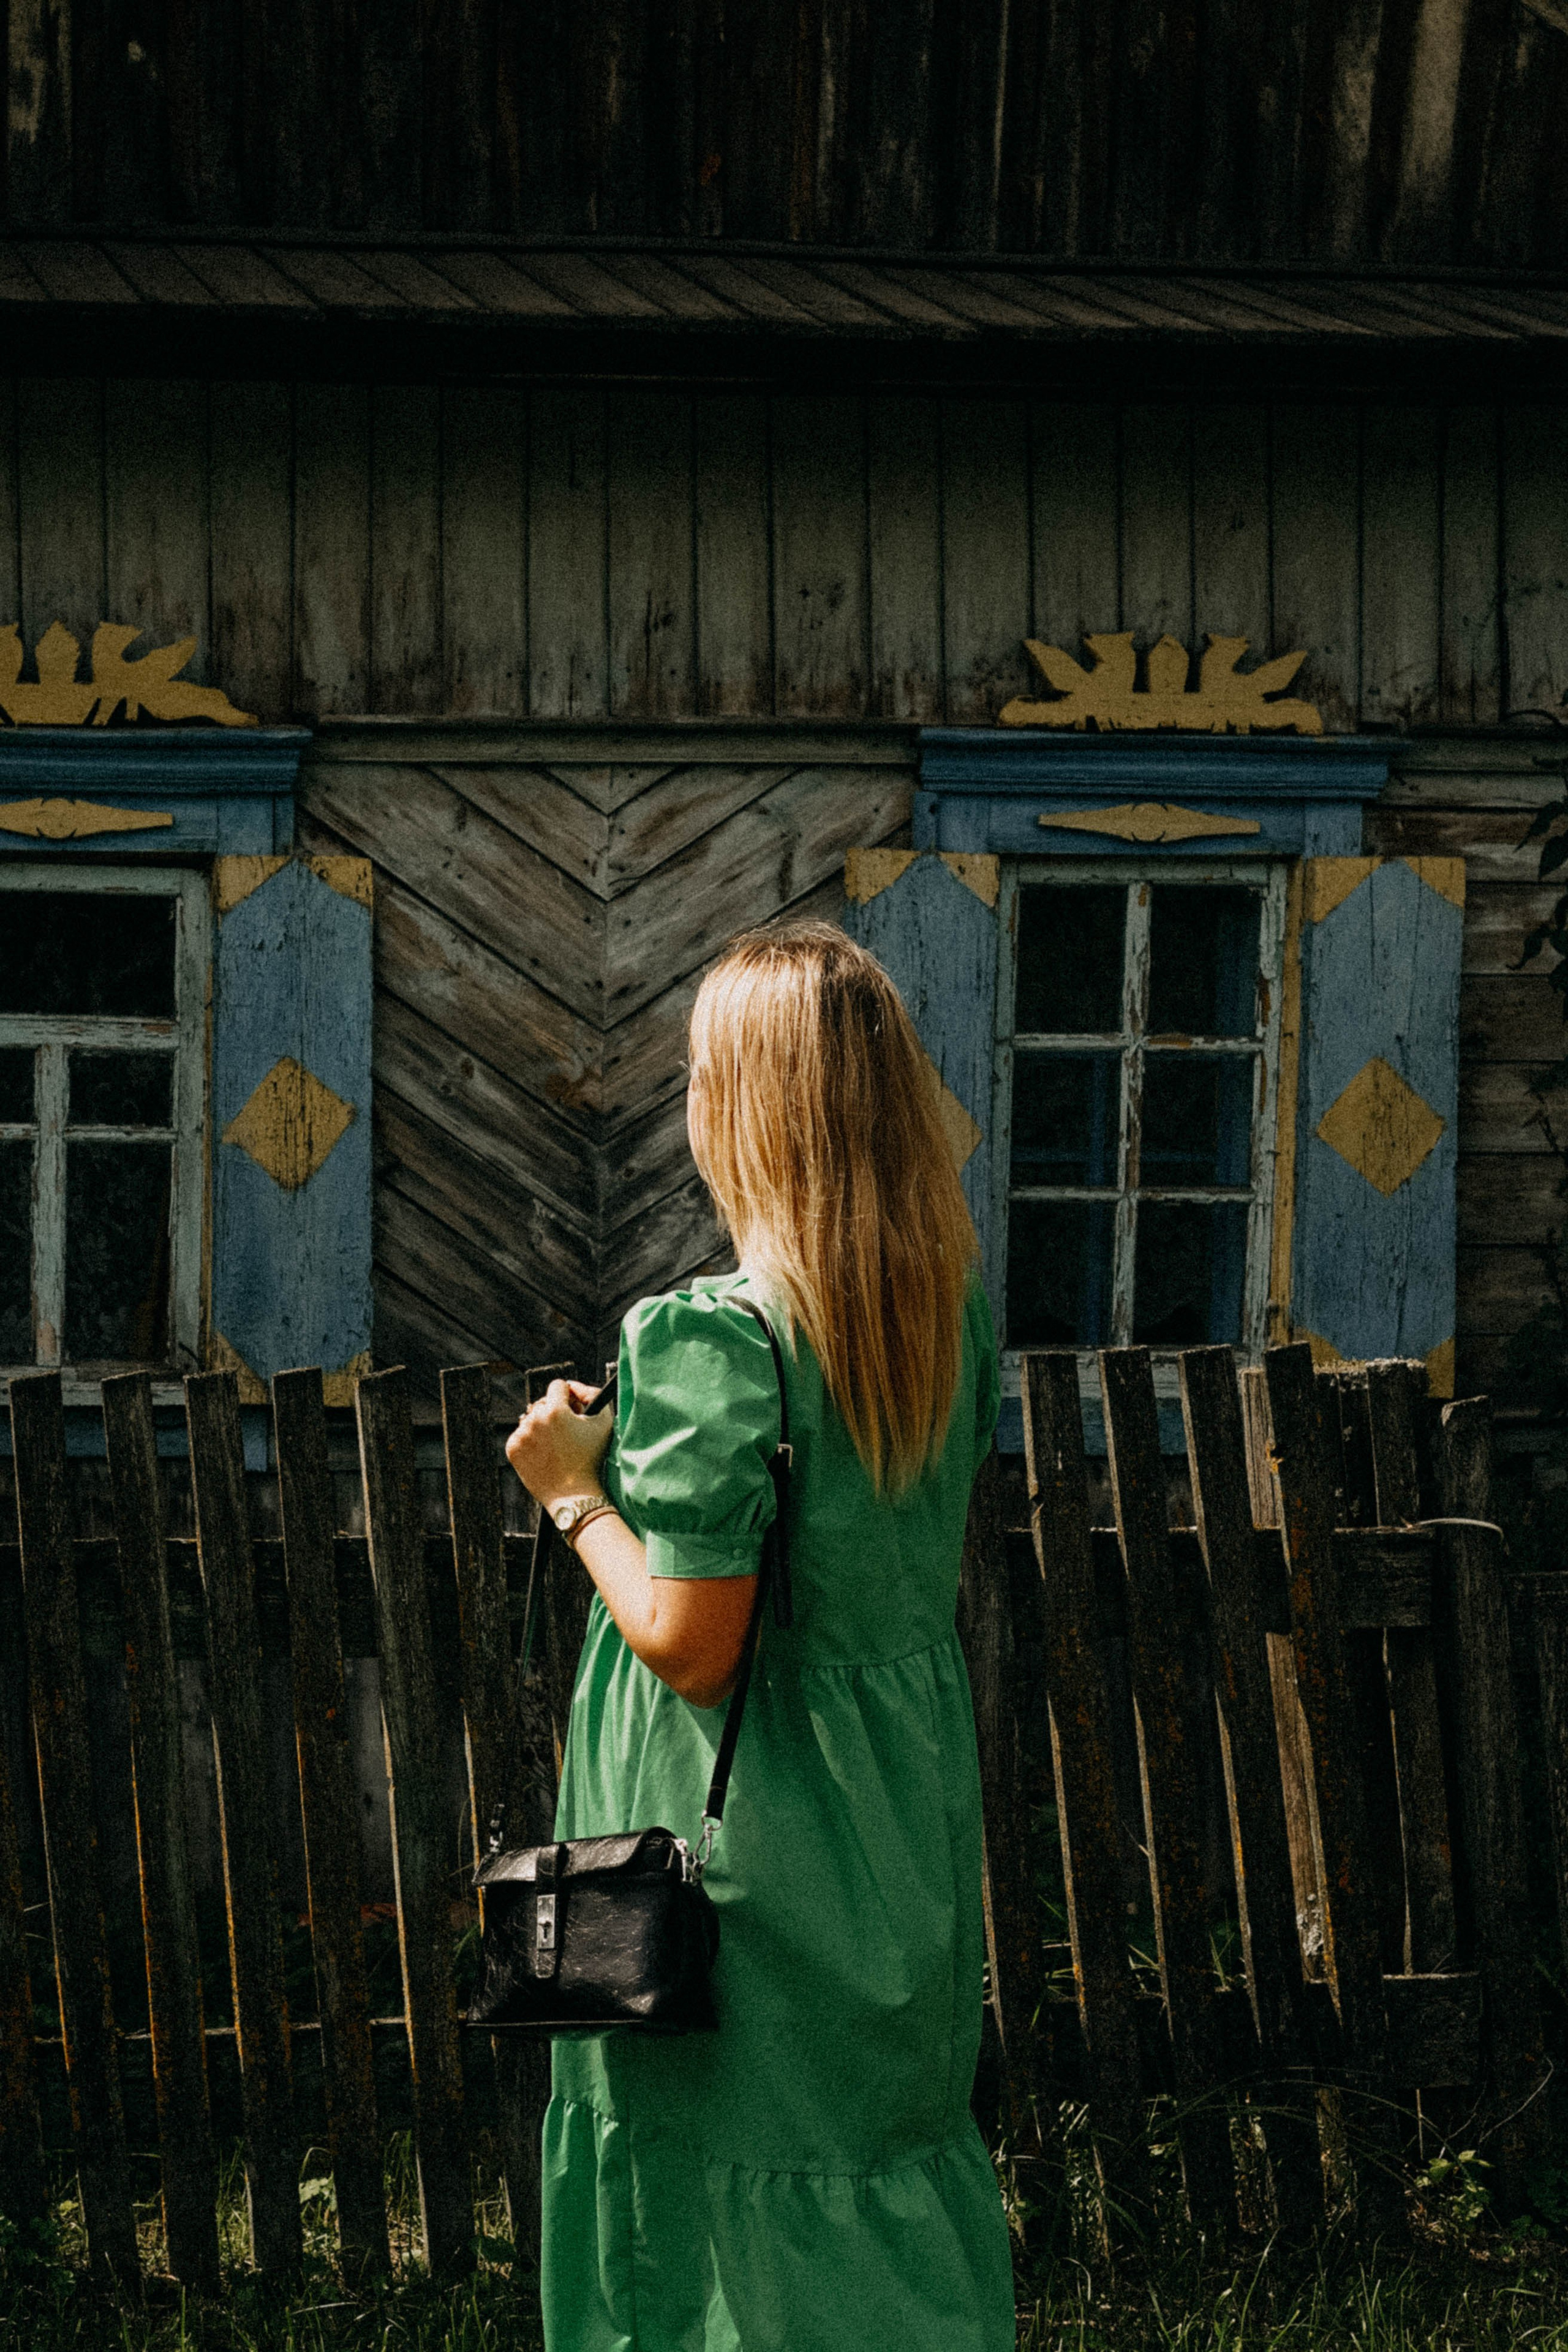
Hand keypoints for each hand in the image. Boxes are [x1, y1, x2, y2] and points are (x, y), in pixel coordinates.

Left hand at [505, 1379, 613, 1510]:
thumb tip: (573, 1386)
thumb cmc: (592, 1459)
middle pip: (543, 1403)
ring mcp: (521, 1435)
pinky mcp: (512, 1449)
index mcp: (555, 1410)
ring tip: (556, 1447)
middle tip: (566, 1432)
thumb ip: (592, 1394)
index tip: (571, 1407)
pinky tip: (545, 1454)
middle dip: (554, 1413)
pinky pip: (521, 1436)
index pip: (557, 1386)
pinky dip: (531, 1442)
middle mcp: (534, 1419)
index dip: (568, 1396)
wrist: (574, 1495)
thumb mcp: (603, 1422)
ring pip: (531, 1420)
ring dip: (542, 1428)